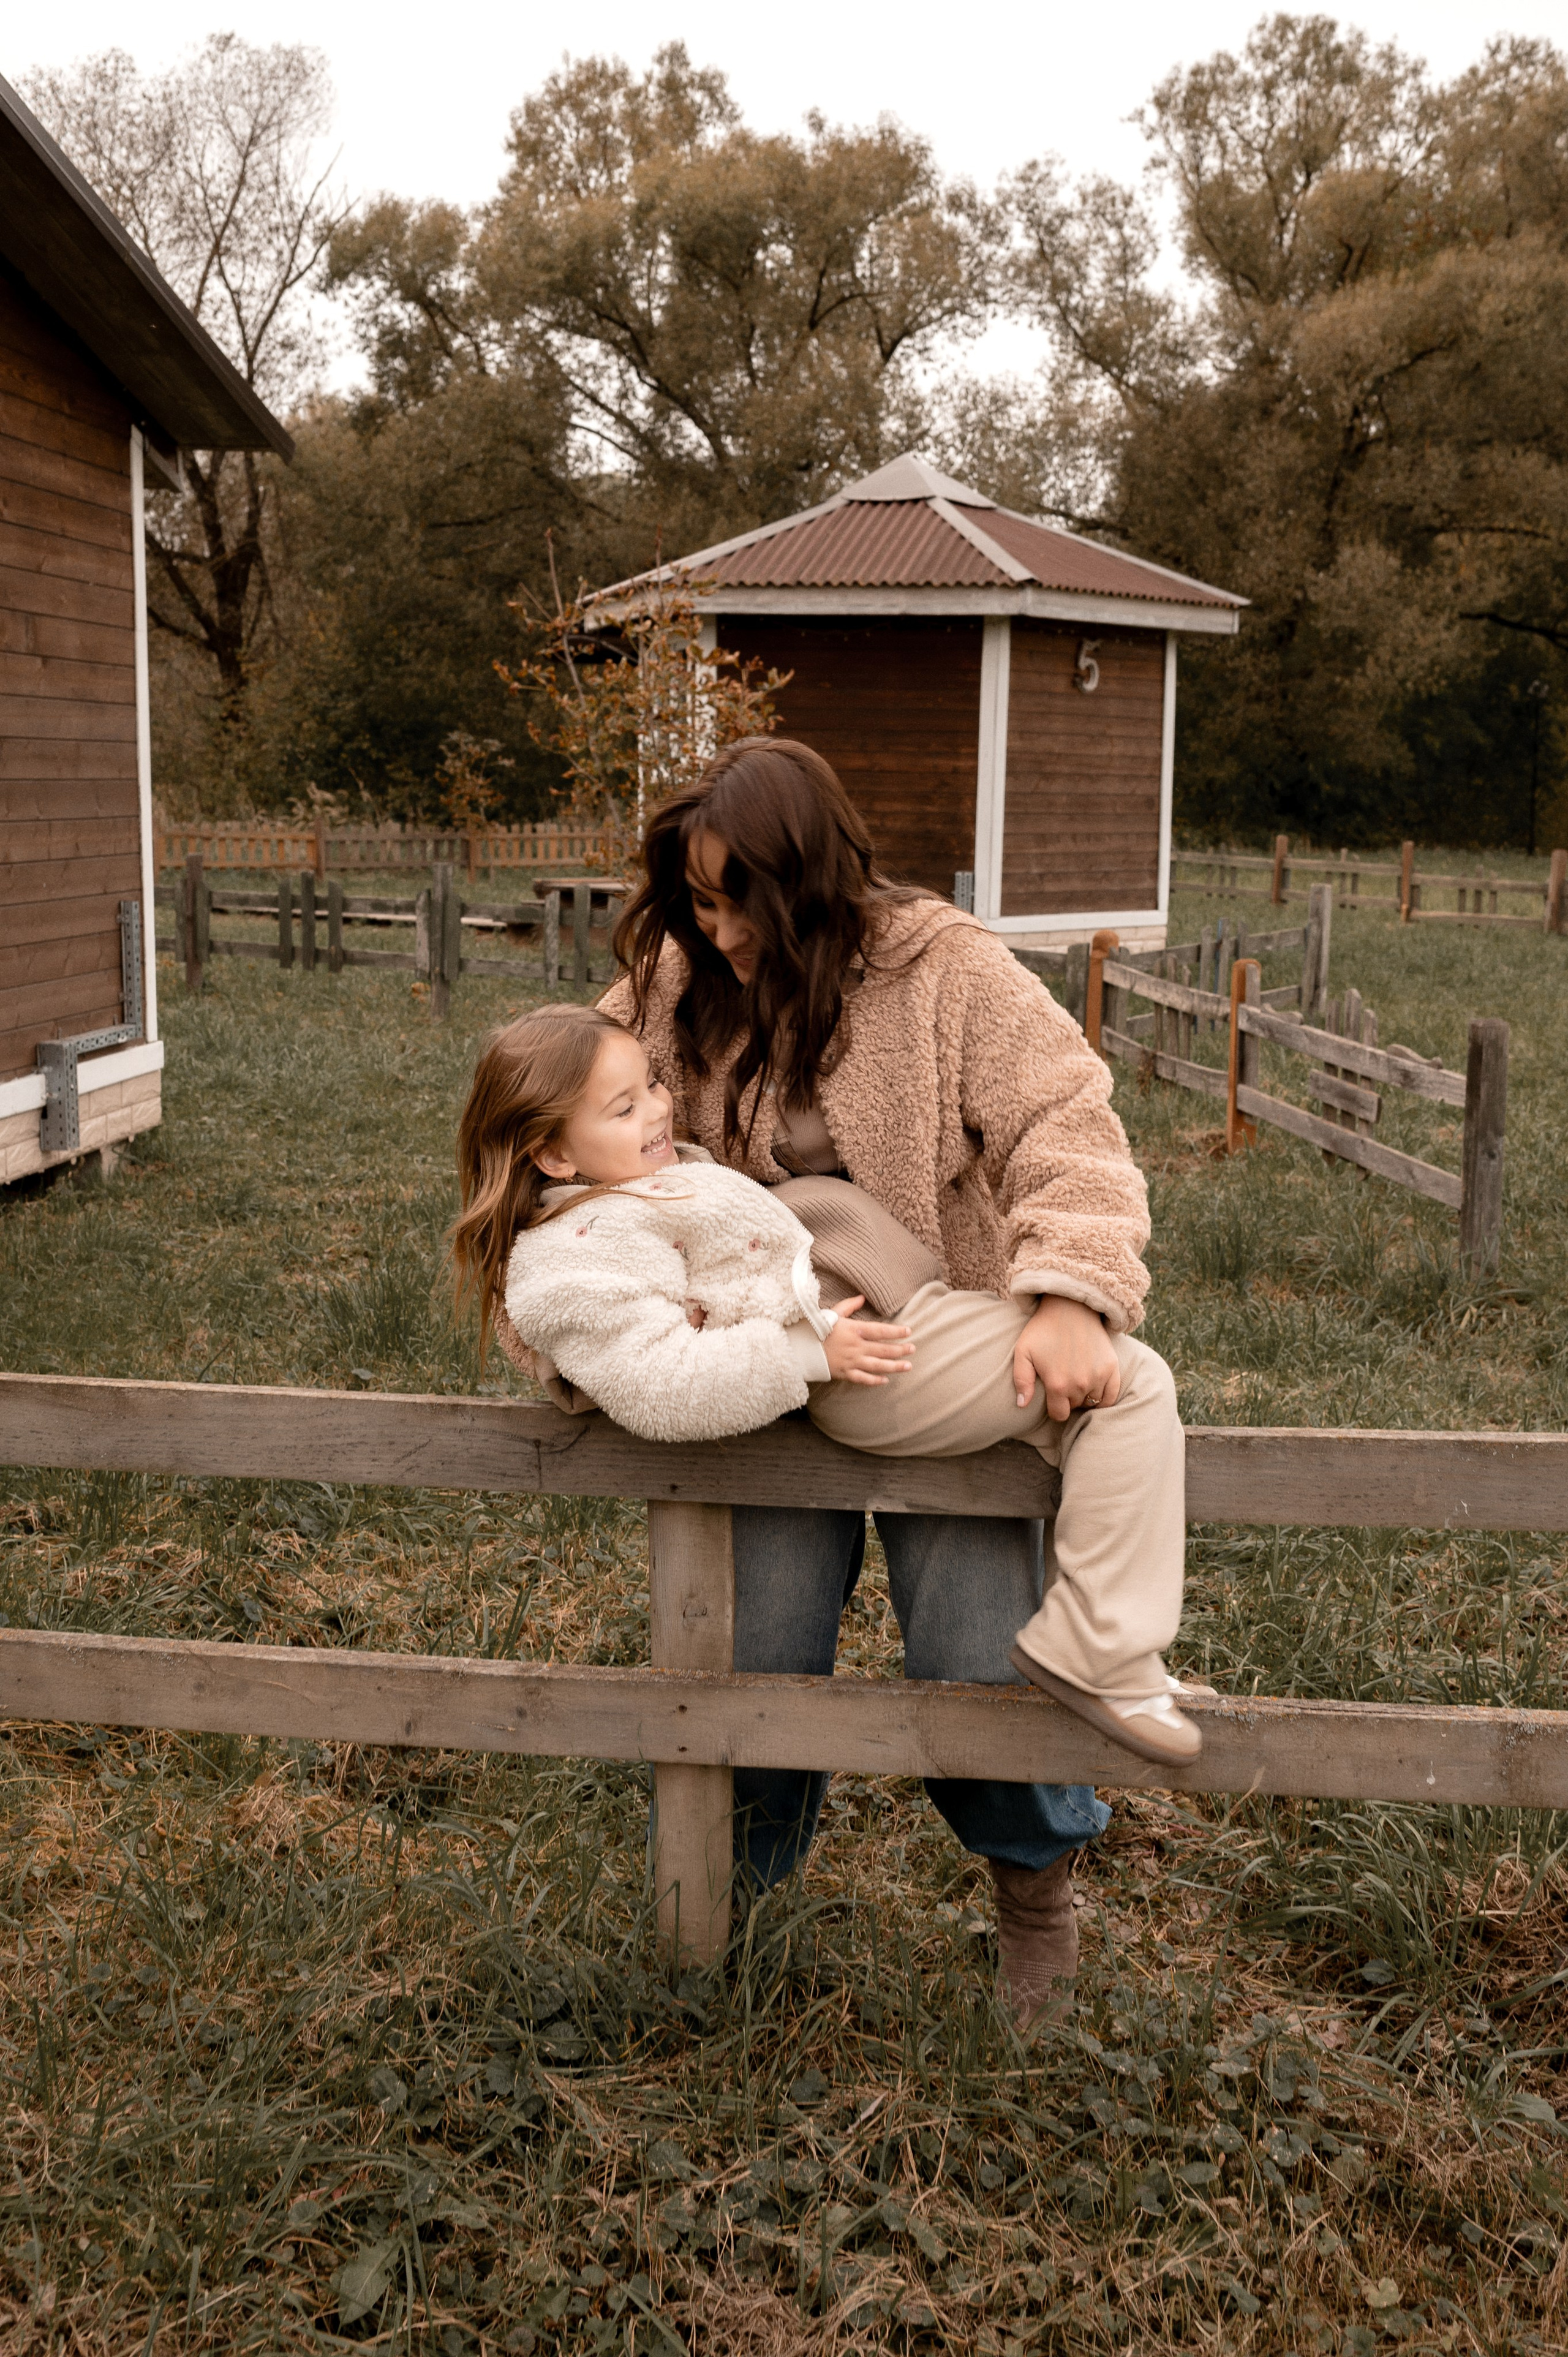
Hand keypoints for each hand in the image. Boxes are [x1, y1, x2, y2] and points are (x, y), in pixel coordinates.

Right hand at [823, 1300, 914, 1386]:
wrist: (799, 1347)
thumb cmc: (816, 1327)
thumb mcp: (833, 1313)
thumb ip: (849, 1305)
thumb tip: (863, 1297)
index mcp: (854, 1330)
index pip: (881, 1330)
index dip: (896, 1332)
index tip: (909, 1331)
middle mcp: (855, 1347)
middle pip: (883, 1349)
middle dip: (900, 1350)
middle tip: (913, 1349)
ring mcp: (851, 1361)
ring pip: (877, 1365)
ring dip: (894, 1366)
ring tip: (908, 1366)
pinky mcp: (844, 1373)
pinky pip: (862, 1379)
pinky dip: (874, 1381)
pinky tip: (885, 1380)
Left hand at [1012, 1295, 1120, 1422]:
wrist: (1069, 1308)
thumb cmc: (1042, 1330)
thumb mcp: (1023, 1352)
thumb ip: (1021, 1381)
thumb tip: (1022, 1405)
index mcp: (1057, 1384)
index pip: (1059, 1414)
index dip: (1054, 1408)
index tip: (1053, 1397)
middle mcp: (1080, 1384)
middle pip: (1075, 1406)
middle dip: (1068, 1399)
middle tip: (1064, 1382)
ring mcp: (1098, 1376)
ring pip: (1092, 1402)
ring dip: (1085, 1396)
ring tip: (1077, 1380)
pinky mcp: (1112, 1368)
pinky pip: (1111, 1396)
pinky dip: (1103, 1397)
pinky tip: (1094, 1389)